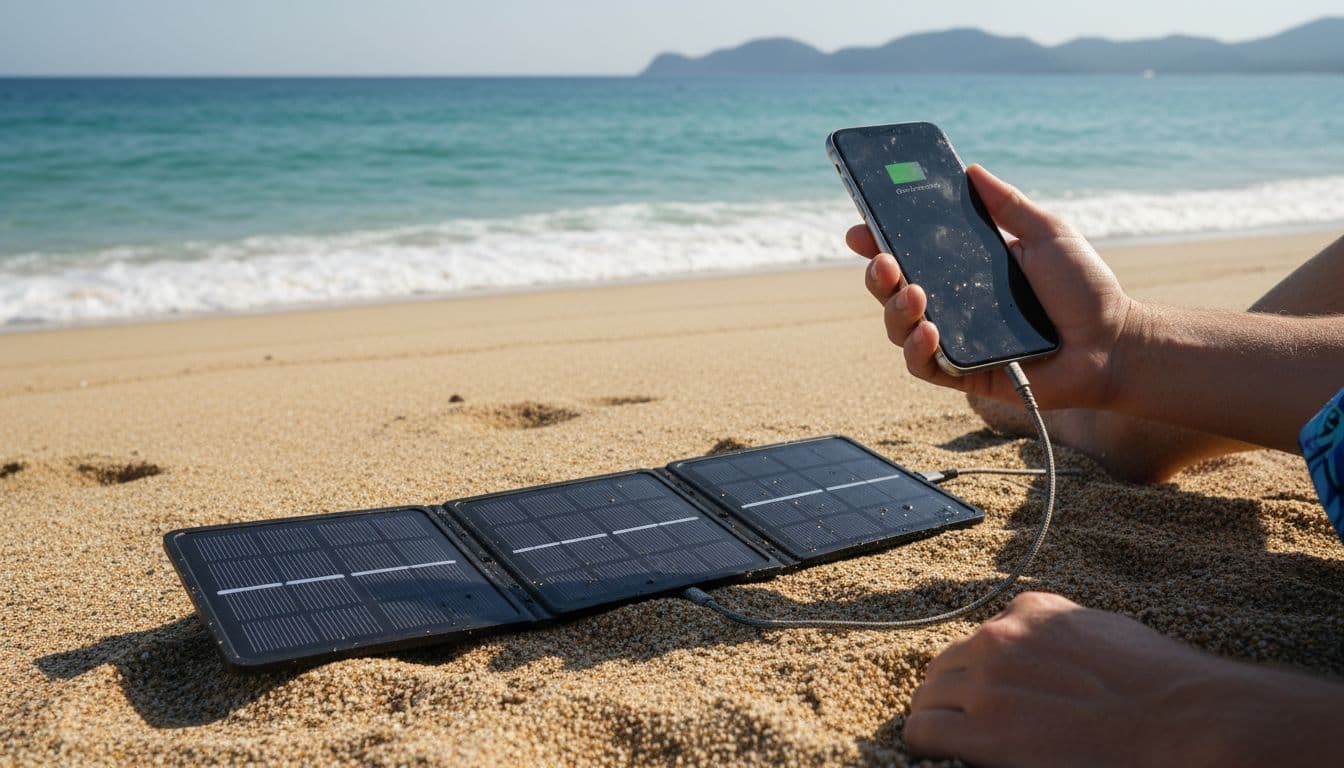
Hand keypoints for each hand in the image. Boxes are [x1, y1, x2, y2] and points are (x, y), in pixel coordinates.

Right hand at [849, 165, 1137, 409]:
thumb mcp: (1048, 234)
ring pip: (899, 328)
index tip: (862, 227)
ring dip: (895, 309)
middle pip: (893, 290)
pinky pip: (922, 366)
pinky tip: (930, 330)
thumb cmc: (1086, 290)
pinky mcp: (963, 375)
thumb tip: (971, 170)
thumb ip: (1009, 205)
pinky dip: (917, 349)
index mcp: (966, 269)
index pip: (910, 252)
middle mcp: (953, 304)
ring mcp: (955, 341)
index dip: (879, 240)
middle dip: (877, 274)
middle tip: (882, 259)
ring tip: (914, 294)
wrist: (1114, 343)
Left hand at [904, 591, 1343, 766]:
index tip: (992, 697)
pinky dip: (925, 743)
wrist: (1185, 720)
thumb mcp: (1104, 631)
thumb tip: (1044, 641)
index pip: (981, 639)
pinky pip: (923, 731)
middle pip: (946, 666)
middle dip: (954, 695)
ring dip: (939, 718)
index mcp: (1031, 614)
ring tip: (956, 743)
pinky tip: (939, 755)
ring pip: (928, 697)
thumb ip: (1061, 632)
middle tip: (968, 725)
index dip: (982, 673)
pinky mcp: (984, 729)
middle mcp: (1000, 637)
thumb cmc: (1161, 685)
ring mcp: (988, 681)